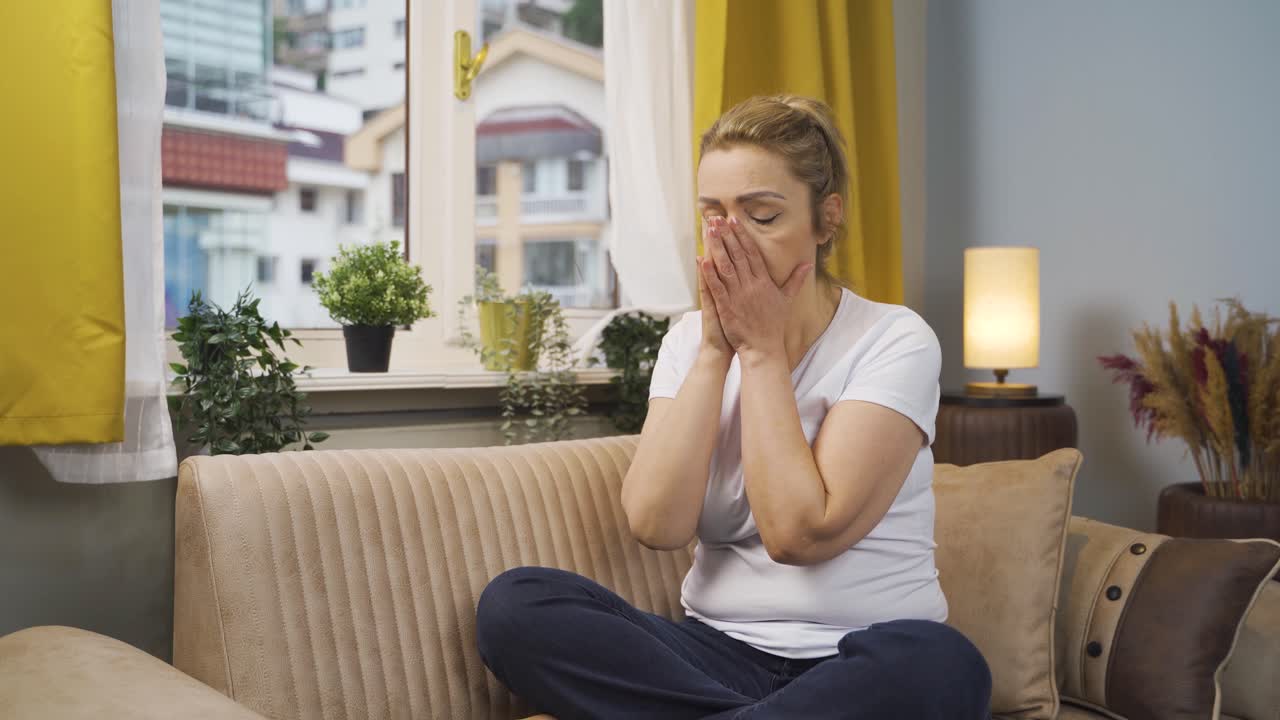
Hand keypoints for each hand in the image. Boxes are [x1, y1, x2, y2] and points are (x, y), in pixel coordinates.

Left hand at [701, 215, 811, 361]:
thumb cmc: (774, 325)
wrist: (764, 348)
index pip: (751, 253)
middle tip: (716, 218)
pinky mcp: (727, 307)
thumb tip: (808, 264)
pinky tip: (702, 259)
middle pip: (737, 255)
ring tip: (708, 231)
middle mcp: (751, 285)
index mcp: (764, 281)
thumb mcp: (787, 300)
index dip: (742, 235)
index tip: (733, 220)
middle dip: (726, 235)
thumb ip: (795, 280)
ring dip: (716, 247)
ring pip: (725, 266)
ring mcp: (738, 295)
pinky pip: (717, 287)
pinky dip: (710, 273)